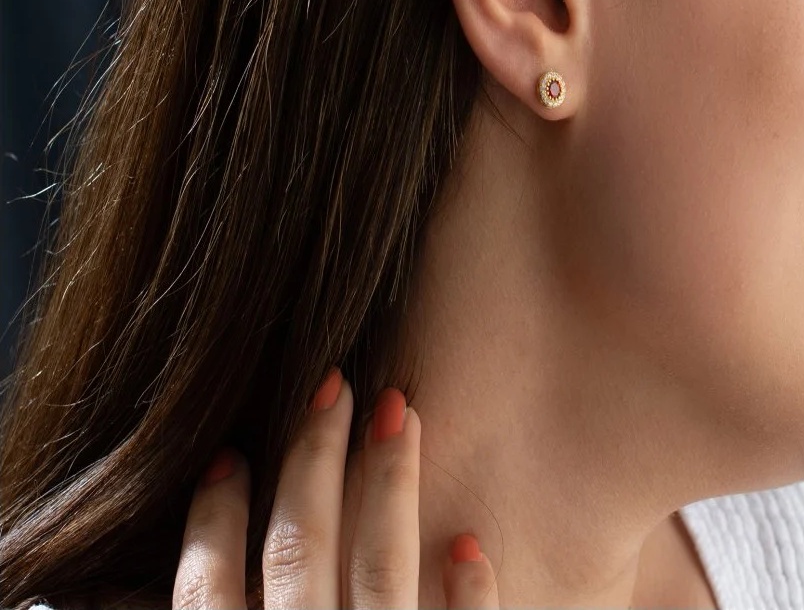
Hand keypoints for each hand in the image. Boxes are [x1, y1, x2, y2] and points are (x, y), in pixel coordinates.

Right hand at [174, 367, 499, 607]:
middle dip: (312, 460)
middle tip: (332, 381)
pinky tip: (467, 542)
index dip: (211, 520)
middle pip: (300, 552)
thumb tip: (169, 585)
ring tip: (402, 410)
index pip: (207, 592)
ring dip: (390, 485)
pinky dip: (468, 595)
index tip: (227, 456)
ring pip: (381, 571)